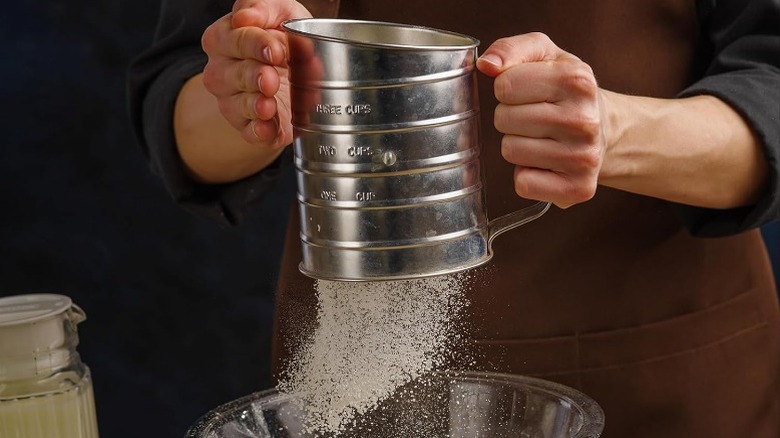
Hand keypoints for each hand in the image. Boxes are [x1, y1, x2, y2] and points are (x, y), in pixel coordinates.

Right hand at [200, 0, 310, 148]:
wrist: (306, 74)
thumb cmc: (287, 39)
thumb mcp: (283, 13)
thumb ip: (263, 7)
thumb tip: (244, 16)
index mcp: (225, 39)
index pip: (232, 40)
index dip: (254, 45)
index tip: (276, 50)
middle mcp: (222, 72)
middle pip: (229, 75)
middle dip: (252, 76)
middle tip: (271, 78)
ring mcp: (233, 102)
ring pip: (234, 106)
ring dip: (253, 105)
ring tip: (268, 105)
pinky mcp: (250, 127)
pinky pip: (248, 132)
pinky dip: (258, 132)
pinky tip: (267, 128)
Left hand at [477, 33, 606, 208]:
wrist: (605, 128)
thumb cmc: (565, 91)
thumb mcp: (545, 56)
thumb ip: (511, 50)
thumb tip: (486, 64)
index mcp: (576, 79)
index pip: (504, 85)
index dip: (507, 89)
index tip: (527, 93)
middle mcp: (583, 119)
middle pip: (504, 119)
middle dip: (511, 118)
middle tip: (535, 117)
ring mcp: (583, 157)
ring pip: (510, 151)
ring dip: (517, 146)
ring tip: (541, 139)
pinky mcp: (578, 188)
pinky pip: (523, 184)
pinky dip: (526, 175)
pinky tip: (546, 164)